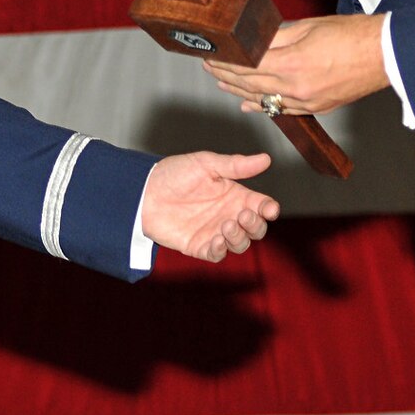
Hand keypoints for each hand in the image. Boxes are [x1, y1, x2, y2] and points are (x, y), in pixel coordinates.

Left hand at [140, 152, 280, 261]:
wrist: (144, 192)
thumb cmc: (174, 174)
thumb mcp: (206, 164)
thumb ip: (235, 165)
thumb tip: (266, 159)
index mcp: (235, 195)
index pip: (261, 206)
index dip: (269, 209)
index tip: (269, 208)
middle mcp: (228, 215)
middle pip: (255, 229)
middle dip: (255, 225)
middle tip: (243, 215)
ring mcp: (214, 232)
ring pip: (240, 244)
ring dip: (239, 237)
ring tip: (226, 224)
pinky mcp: (199, 246)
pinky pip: (217, 255)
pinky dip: (221, 250)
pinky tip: (216, 239)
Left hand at [205, 14, 388, 116]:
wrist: (386, 54)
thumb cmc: (354, 35)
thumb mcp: (309, 26)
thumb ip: (278, 37)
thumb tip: (256, 40)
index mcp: (292, 64)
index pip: (247, 65)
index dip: (226, 61)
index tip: (212, 54)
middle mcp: (296, 87)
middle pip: (250, 84)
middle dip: (226, 75)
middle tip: (211, 67)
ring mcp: (307, 100)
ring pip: (264, 100)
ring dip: (240, 92)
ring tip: (222, 85)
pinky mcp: (318, 107)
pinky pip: (283, 109)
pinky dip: (264, 106)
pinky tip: (249, 105)